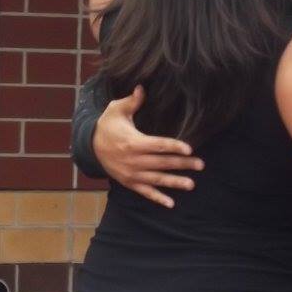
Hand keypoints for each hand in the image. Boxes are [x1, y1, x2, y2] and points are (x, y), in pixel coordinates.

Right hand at [93, 85, 203, 207]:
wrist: (90, 145)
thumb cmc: (107, 125)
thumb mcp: (116, 110)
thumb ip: (131, 101)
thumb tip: (142, 87)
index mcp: (133, 142)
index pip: (158, 145)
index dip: (174, 147)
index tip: (189, 149)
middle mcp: (133, 160)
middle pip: (162, 163)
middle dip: (182, 164)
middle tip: (200, 165)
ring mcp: (131, 173)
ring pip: (156, 179)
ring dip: (174, 182)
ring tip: (191, 184)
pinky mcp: (129, 182)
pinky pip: (145, 192)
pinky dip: (157, 198)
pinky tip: (171, 203)